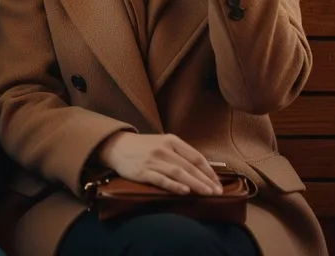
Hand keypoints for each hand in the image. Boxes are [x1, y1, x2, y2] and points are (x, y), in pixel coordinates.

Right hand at [95, 133, 221, 194]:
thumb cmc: (144, 147)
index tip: (218, 182)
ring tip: (207, 193)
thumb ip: (180, 153)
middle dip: (206, 180)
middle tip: (217, 192)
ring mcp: (153, 160)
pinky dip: (175, 186)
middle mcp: (164, 149)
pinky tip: (185, 192)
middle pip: (190, 166)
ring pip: (179, 173)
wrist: (117, 146)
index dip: (209, 171)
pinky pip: (162, 180)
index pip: (196, 157)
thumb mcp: (163, 143)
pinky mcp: (143, 172)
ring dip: (195, 184)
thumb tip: (203, 168)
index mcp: (171, 140)